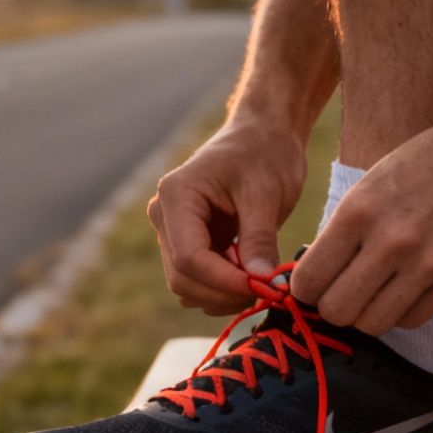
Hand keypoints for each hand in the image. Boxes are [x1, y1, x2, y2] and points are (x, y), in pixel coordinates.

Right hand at [147, 116, 307, 313]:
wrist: (263, 137)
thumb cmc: (265, 154)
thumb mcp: (266, 193)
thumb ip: (260, 237)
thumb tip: (262, 280)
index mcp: (176, 197)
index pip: (188, 257)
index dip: (223, 281)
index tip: (262, 287)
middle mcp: (165, 217)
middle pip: (182, 278)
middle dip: (223, 292)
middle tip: (267, 289)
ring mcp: (174, 233)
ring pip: (188, 286)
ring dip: (223, 295)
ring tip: (261, 279)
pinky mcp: (189, 244)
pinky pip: (198, 282)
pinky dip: (224, 290)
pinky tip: (251, 275)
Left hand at [290, 86, 432, 334]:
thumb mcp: (375, 182)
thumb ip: (346, 228)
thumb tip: (317, 273)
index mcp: (359, 211)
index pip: (309, 279)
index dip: (306, 290)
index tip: (315, 286)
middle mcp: (390, 241)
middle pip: (337, 311)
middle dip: (334, 308)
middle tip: (344, 295)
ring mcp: (428, 264)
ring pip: (374, 324)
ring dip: (369, 314)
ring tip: (377, 293)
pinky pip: (414, 319)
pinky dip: (404, 311)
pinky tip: (409, 289)